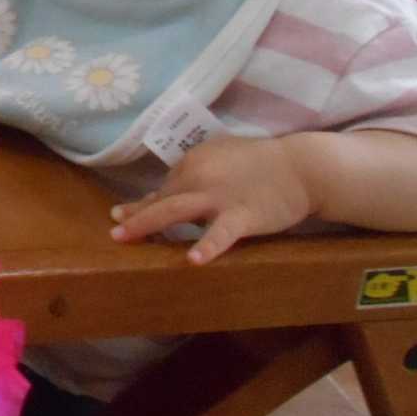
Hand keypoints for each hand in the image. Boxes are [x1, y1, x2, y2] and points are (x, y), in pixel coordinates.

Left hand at [109, 135, 314, 263]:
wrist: (302, 166)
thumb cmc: (263, 161)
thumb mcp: (223, 154)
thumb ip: (199, 168)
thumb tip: (176, 185)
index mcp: (194, 160)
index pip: (167, 187)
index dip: (150, 203)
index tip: (130, 214)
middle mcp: (199, 176)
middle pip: (161, 198)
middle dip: (135, 213)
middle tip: (114, 229)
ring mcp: (219, 197)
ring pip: (175, 209)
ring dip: (146, 222)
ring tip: (124, 235)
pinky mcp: (242, 216)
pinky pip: (221, 234)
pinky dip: (207, 246)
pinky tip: (193, 261)